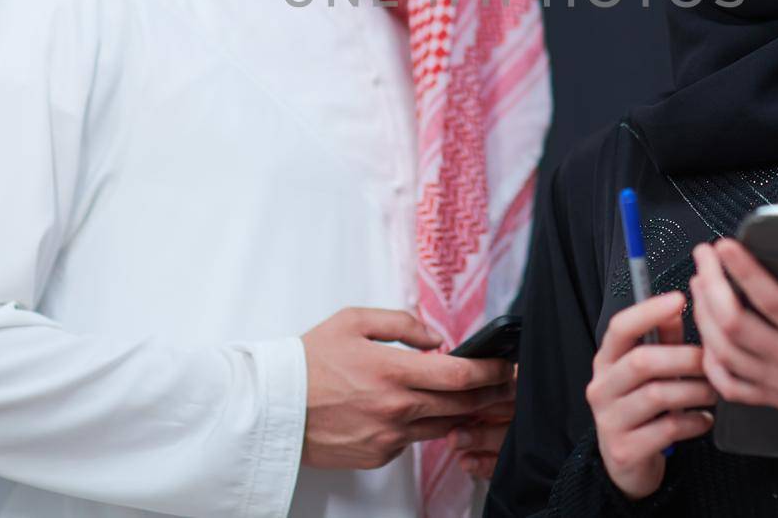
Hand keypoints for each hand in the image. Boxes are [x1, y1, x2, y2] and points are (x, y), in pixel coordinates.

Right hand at [300, 308, 515, 469]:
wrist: (272, 407)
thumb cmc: (308, 361)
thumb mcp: (353, 321)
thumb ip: (402, 323)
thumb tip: (436, 338)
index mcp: (393, 371)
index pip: (461, 376)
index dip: (491, 371)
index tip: (504, 365)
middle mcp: (396, 409)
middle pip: (461, 405)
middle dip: (486, 392)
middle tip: (501, 381)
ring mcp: (388, 437)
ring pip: (442, 425)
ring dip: (458, 410)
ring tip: (465, 394)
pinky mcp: (378, 456)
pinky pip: (412, 440)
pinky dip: (419, 424)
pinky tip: (412, 410)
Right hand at [587, 291, 717, 500]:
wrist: (626, 464)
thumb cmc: (643, 408)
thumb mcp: (649, 372)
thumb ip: (663, 340)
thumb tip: (676, 306)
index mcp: (606, 361)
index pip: (620, 328)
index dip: (648, 311)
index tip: (678, 299)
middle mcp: (601, 388)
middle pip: (642, 361)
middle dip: (684, 357)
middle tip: (711, 361)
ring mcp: (609, 420)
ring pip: (657, 395)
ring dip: (694, 390)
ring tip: (712, 391)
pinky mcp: (625, 449)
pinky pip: (667, 429)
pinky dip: (694, 422)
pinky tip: (704, 419)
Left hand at [690, 239, 777, 467]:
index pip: (770, 299)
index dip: (743, 270)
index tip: (725, 246)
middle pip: (733, 322)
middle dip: (710, 284)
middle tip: (703, 255)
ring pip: (724, 352)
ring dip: (703, 317)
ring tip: (697, 285)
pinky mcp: (776, 400)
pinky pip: (731, 387)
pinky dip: (711, 365)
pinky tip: (706, 343)